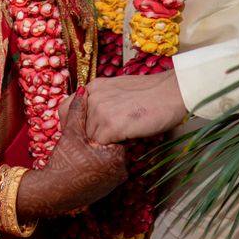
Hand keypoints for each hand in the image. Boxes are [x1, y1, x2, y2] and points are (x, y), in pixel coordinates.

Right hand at [16, 89, 126, 221]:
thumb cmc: (62, 163)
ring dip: (101, 148)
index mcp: (117, 156)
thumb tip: (82, 90)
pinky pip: (108, 167)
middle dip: (103, 135)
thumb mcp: (71, 133)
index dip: (104, 122)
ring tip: (84, 148)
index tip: (94, 120)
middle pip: (115, 142)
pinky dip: (99, 160)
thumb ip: (78, 111)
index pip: (117, 129)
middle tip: (86, 136)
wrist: (53, 194)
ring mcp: (116, 181)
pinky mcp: (109, 188)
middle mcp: (122, 170)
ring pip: (111, 154)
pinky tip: (85, 159)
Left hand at [65, 72, 187, 144]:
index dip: (72, 126)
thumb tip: (94, 122)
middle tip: (97, 147)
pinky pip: (101, 146)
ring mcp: (101, 110)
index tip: (82, 137)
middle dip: (83, 140)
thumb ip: (102, 102)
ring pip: (89, 140)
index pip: (65, 109)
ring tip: (114, 147)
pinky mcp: (112, 124)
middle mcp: (93, 96)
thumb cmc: (151, 94)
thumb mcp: (119, 92)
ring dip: (99, 147)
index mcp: (93, 87)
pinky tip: (122, 148)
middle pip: (73, 128)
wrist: (172, 92)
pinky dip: (109, 151)